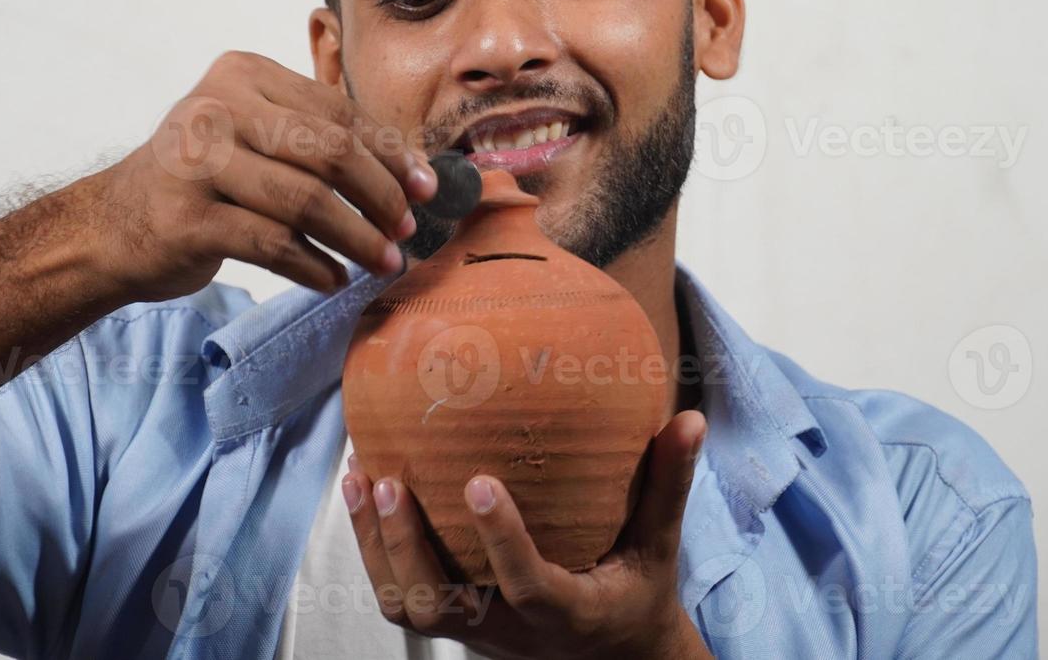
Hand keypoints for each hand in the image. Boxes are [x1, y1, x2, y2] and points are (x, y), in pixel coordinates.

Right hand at [84, 50, 436, 302]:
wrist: (113, 226)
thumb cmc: (204, 181)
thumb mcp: (254, 136)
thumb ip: (320, 139)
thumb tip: (415, 172)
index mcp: (244, 74)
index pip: (338, 111)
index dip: (391, 152)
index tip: (426, 187)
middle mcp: (217, 106)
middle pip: (329, 151)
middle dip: (381, 196)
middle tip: (407, 230)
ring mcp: (197, 162)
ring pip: (306, 200)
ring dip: (357, 238)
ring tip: (383, 262)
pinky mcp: (187, 219)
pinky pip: (273, 244)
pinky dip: (314, 266)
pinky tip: (332, 278)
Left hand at [341, 410, 712, 659]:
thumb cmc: (637, 592)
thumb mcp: (659, 546)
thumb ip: (668, 485)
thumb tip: (688, 417)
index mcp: (567, 611)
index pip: (527, 584)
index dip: (500, 538)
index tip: (478, 482)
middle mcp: (510, 628)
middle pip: (438, 604)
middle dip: (406, 545)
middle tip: (388, 480)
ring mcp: (475, 629)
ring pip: (406, 605)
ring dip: (375, 544)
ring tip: (359, 475)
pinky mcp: (456, 620)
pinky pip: (401, 595)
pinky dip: (374, 548)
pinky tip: (362, 490)